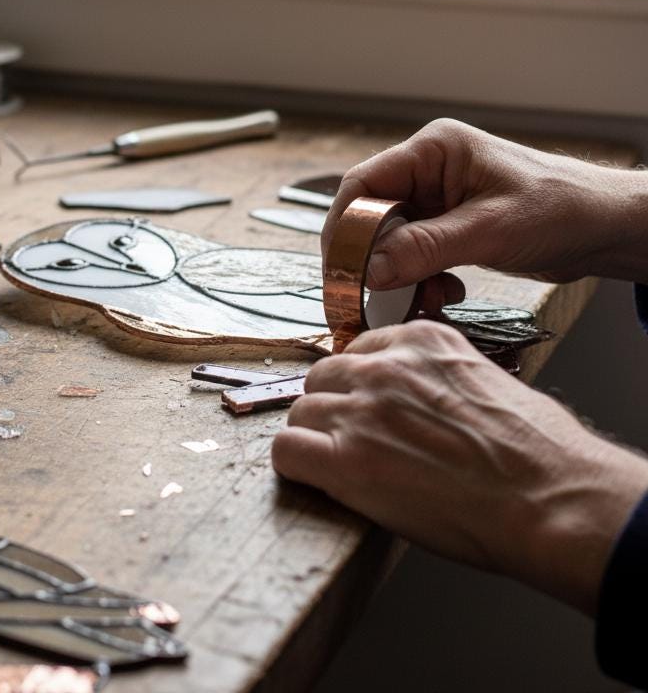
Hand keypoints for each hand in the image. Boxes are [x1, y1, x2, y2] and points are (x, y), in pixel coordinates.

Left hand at [272, 320, 647, 613]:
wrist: (551, 498)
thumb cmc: (539, 451)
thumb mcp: (487, 380)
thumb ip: (439, 377)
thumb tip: (423, 399)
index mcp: (419, 340)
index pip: (357, 352)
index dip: (358, 387)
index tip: (368, 411)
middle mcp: (383, 367)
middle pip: (322, 378)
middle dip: (332, 409)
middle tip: (353, 443)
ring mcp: (361, 410)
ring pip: (300, 413)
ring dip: (315, 439)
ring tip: (342, 468)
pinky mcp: (345, 460)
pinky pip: (286, 451)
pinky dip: (295, 467)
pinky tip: (318, 480)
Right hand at [322, 118, 647, 290]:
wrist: (606, 228)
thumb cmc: (561, 210)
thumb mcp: (489, 230)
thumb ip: (425, 248)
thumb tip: (369, 270)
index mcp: (433, 150)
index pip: (363, 183)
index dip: (344, 225)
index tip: (339, 267)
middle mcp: (427, 170)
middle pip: (371, 214)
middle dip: (372, 258)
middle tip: (372, 294)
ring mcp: (436, 198)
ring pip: (389, 239)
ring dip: (399, 274)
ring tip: (423, 298)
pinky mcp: (447, 224)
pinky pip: (412, 253)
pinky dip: (419, 278)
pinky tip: (444, 291)